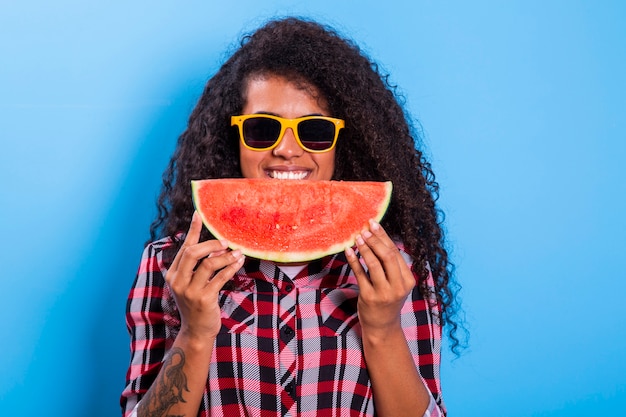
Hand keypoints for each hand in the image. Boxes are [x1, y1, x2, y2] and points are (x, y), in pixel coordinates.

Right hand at [165, 211, 244, 341]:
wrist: (196, 331)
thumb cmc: (196, 305)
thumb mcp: (191, 284)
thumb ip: (198, 266)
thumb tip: (214, 246)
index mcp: (172, 274)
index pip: (184, 248)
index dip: (192, 230)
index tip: (199, 215)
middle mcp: (178, 281)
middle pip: (193, 252)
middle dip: (211, 244)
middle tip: (226, 242)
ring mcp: (189, 291)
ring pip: (209, 264)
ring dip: (226, 256)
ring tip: (237, 253)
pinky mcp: (204, 299)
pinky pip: (220, 277)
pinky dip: (231, 267)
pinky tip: (239, 263)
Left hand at [345, 220, 414, 335]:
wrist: (382, 325)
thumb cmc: (388, 299)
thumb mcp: (396, 283)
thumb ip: (392, 265)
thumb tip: (378, 237)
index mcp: (408, 280)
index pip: (396, 253)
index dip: (384, 237)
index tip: (375, 224)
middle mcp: (398, 286)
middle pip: (387, 256)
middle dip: (375, 240)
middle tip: (365, 228)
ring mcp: (384, 293)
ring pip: (374, 264)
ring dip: (365, 248)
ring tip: (358, 237)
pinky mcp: (369, 297)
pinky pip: (360, 274)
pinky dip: (353, 261)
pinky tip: (348, 251)